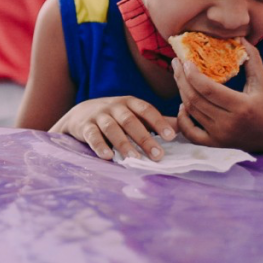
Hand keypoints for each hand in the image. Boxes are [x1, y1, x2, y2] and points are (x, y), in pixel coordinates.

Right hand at [51, 96, 177, 160]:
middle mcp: (114, 107)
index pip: (146, 110)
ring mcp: (98, 116)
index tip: (171, 136)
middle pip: (130, 121)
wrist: (79, 113)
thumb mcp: (134, 114)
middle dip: (144, 138)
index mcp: (130, 103)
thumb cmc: (114, 116)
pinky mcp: (85, 127)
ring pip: (111, 128)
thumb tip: (183, 127)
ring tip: (134, 158)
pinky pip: (92, 136)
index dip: (158, 122)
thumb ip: (156, 121)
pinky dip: (99, 146)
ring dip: (123, 143)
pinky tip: (108, 157)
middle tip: (157, 155)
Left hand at [172, 39, 262, 152]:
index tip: (185, 60)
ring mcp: (219, 136)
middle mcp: (228, 123)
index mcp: (241, 107)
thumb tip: (239, 37)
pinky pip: (189, 133)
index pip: (208, 89)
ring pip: (191, 111)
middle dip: (181, 79)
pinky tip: (183, 104)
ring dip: (181, 92)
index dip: (192, 75)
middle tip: (175, 63)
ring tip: (178, 76)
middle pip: (195, 99)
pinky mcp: (213, 144)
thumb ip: (252, 59)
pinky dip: (182, 119)